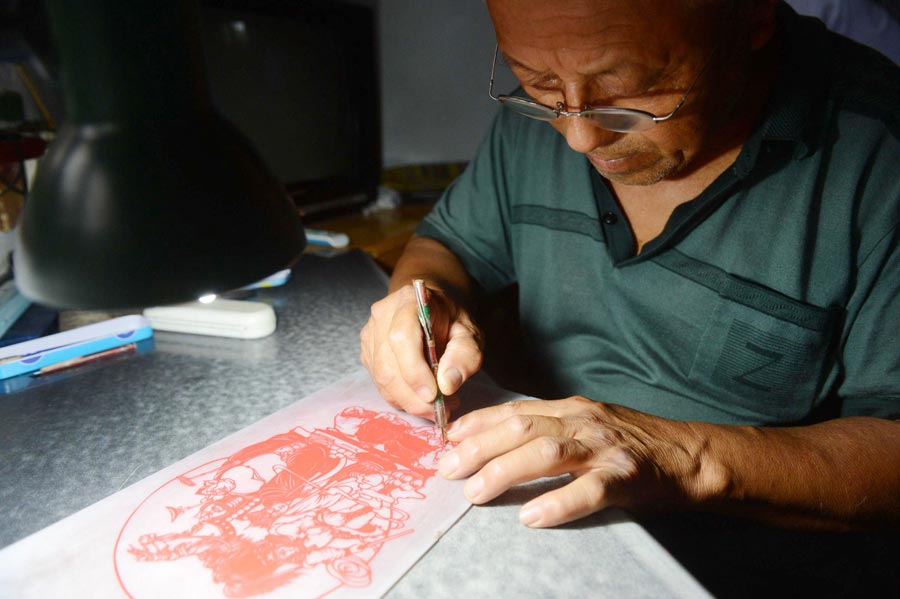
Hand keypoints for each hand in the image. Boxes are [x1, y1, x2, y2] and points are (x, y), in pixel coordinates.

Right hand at [360, 282, 483, 418]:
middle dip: (413, 396)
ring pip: (381, 379)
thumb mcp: (470, 333)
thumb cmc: (451, 321)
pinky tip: (420, 399)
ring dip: (408, 401)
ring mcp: (370, 335)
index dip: (414, 370)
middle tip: (441, 411)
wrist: (433, 311)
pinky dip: (400, 398)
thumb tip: (447, 385)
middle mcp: (382, 316)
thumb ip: (465, 356)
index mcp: (408, 301)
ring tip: (436, 407)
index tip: (434, 395)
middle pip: (388, 365)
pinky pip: (379, 383)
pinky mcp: (367, 353)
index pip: (401, 337)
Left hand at [437, 397, 713, 526]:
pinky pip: (588, 489)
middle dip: (479, 448)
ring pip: (547, 453)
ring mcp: (605, 448)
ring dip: (505, 471)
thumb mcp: (588, 423)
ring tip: (476, 492)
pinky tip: (531, 517)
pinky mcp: (626, 476)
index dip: (478, 424)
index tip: (448, 438)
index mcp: (572, 409)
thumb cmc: (633, 443)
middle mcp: (584, 421)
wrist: (691, 455)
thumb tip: (500, 439)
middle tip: (448, 469)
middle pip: (522, 429)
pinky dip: (557, 503)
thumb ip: (549, 428)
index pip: (516, 411)